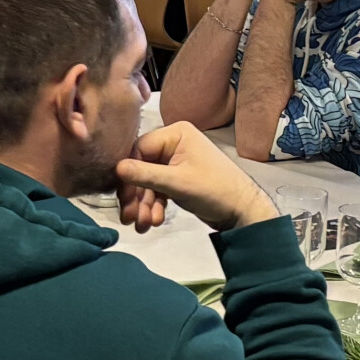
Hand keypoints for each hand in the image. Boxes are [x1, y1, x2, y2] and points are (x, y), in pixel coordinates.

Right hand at [118, 120, 276, 235]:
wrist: (243, 211)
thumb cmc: (216, 190)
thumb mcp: (177, 182)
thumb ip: (145, 174)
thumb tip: (116, 168)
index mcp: (176, 134)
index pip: (139, 149)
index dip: (128, 174)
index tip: (123, 196)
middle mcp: (174, 144)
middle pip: (141, 168)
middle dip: (136, 196)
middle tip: (129, 216)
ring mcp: (176, 162)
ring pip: (147, 182)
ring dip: (143, 205)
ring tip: (144, 225)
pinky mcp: (178, 179)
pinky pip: (157, 190)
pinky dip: (153, 206)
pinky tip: (154, 222)